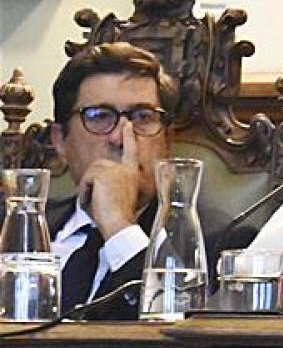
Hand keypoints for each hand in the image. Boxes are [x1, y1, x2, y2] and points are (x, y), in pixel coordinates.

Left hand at [81, 121, 148, 238]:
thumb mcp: (118, 197)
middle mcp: (127, 169)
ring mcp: (116, 170)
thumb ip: (112, 183)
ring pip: (90, 174)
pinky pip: (85, 181)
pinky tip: (95, 201)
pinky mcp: (104, 173)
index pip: (131, 151)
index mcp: (133, 174)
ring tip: (99, 203)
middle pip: (98, 167)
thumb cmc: (119, 217)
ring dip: (88, 190)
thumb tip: (97, 182)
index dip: (129, 136)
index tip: (127, 124)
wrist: (120, 223)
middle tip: (98, 201)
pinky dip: (85, 193)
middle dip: (91, 183)